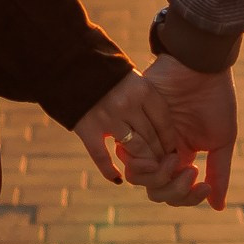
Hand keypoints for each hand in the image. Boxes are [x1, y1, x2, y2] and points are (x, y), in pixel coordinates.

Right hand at [71, 71, 186, 188]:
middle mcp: (127, 105)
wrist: (70, 64)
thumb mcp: (132, 78)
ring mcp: (107, 118)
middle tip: (164, 165)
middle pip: (151, 137)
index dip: (170, 139)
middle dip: (160, 154)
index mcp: (142, 90)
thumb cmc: (106, 72)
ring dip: (143, 162)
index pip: (164, 121)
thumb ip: (146, 99)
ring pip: (135, 148)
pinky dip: (109, 170)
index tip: (173, 149)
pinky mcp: (87, 128)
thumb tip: (164, 128)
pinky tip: (117, 179)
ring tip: (147, 169)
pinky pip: (101, 156)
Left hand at [120, 52, 237, 211]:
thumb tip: (218, 208)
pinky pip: (128, 154)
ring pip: (138, 177)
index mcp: (181, 157)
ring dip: (159, 175)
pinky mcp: (132, 125)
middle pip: (155, 190)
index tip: (204, 186)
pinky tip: (161, 151)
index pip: (175, 192)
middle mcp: (160, 152)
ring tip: (174, 157)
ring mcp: (146, 140)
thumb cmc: (215, 100)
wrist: (199, 67)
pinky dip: (142, 160)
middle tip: (190, 170)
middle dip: (173, 189)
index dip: (188, 197)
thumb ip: (219, 172)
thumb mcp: (222, 140)